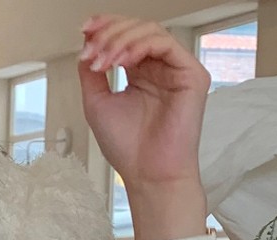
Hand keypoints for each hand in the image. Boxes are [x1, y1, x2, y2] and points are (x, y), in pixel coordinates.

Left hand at [77, 14, 211, 192]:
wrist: (148, 175)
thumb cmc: (128, 148)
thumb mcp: (97, 104)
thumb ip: (91, 74)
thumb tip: (85, 46)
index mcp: (140, 73)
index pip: (125, 37)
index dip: (105, 27)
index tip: (85, 30)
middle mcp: (159, 68)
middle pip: (137, 29)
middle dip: (110, 33)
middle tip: (92, 48)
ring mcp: (176, 70)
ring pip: (151, 32)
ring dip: (121, 40)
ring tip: (104, 59)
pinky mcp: (192, 75)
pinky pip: (166, 45)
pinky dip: (140, 46)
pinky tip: (122, 60)